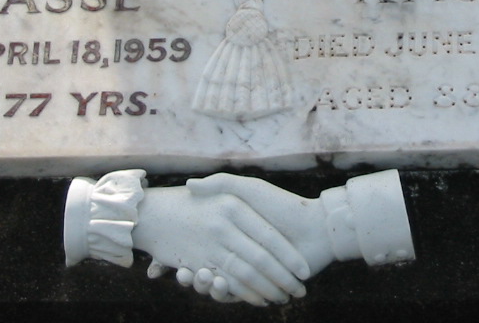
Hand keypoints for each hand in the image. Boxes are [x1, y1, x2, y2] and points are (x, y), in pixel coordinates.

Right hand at [132, 185, 309, 305]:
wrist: (317, 231)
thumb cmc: (283, 205)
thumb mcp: (249, 189)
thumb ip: (222, 184)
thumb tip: (190, 184)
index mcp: (233, 227)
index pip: (202, 239)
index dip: (184, 242)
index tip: (162, 243)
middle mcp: (237, 249)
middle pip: (205, 263)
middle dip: (189, 269)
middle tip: (170, 271)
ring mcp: (246, 268)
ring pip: (216, 280)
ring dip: (203, 282)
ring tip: (193, 278)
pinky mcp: (257, 286)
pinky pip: (234, 293)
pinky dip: (226, 293)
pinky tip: (215, 287)